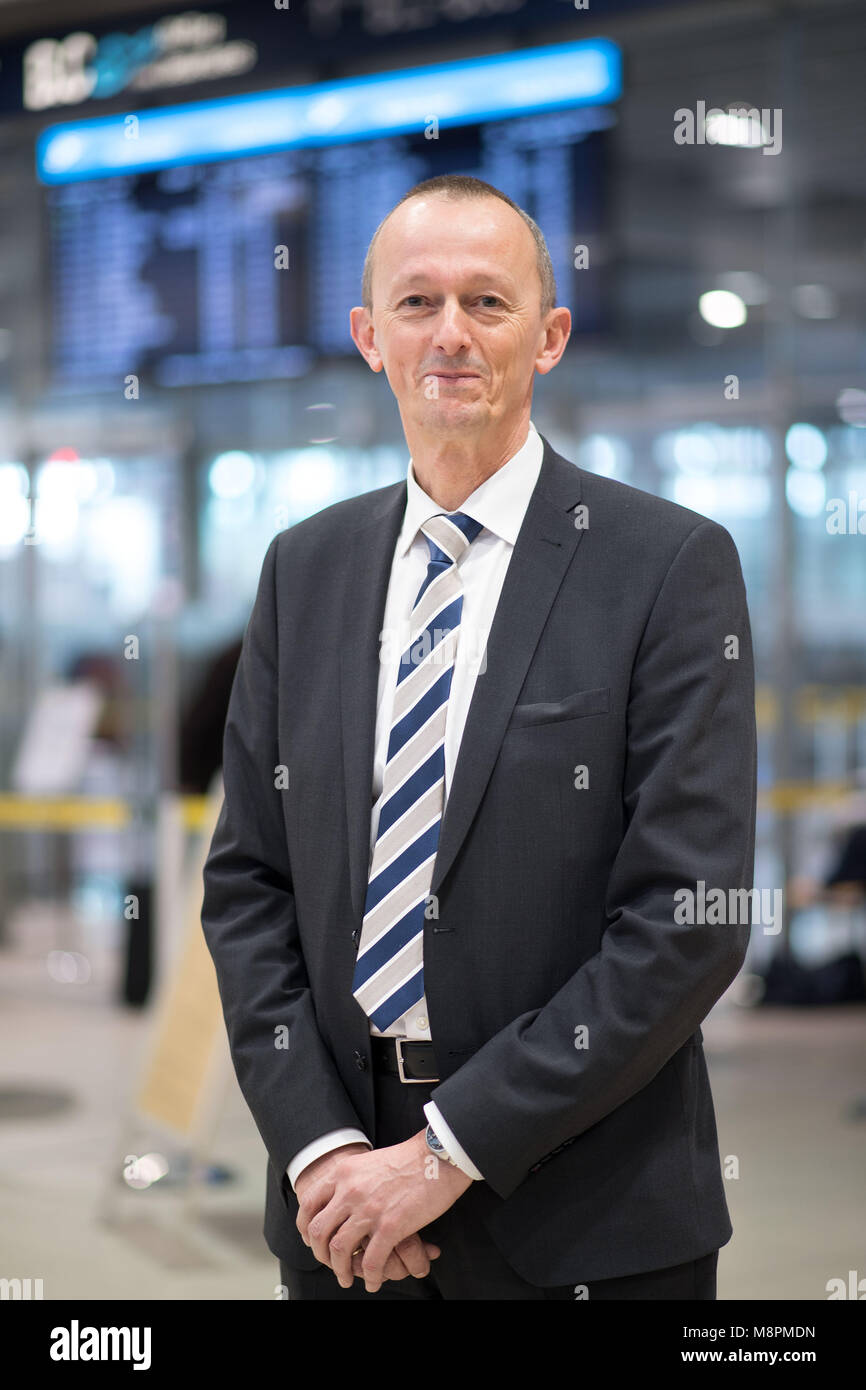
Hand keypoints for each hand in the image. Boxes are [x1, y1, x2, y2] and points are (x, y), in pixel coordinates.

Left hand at [295, 1142, 441, 1285]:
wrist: (437, 1156)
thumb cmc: (410, 1158)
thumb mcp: (368, 1162)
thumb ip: (351, 1179)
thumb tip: (341, 1199)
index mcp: (343, 1173)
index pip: (309, 1204)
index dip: (306, 1228)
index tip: (312, 1240)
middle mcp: (350, 1191)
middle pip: (320, 1231)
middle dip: (321, 1254)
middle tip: (330, 1263)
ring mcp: (369, 1209)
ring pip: (340, 1250)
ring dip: (341, 1270)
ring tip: (347, 1277)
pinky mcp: (390, 1226)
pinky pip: (371, 1261)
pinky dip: (370, 1276)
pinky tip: (374, 1281)